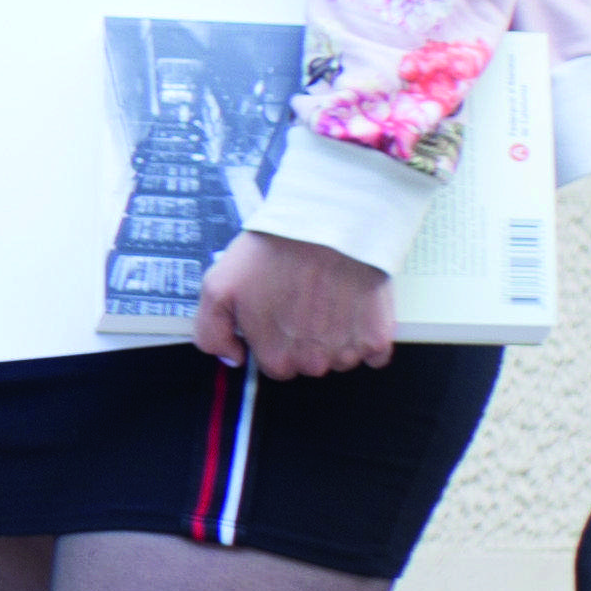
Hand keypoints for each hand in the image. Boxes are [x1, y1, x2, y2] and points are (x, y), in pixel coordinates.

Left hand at [193, 230, 395, 378]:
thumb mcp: (218, 286)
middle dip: (302, 340)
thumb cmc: (272, 252)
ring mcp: (347, 352)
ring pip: (339, 359)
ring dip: (334, 338)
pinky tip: (353, 309)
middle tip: (300, 300)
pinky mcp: (378, 338)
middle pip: (307, 364)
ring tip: (326, 297)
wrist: (326, 225)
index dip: (274, 340)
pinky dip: (366, 337)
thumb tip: (233, 358)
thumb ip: (212, 332)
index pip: (275, 366)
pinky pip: (374, 355)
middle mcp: (312, 363)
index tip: (277, 313)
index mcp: (275, 357)